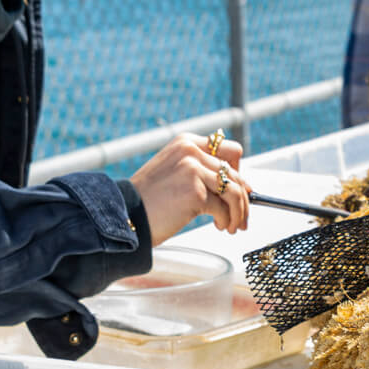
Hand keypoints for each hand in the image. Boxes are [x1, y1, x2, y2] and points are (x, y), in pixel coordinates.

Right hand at [129, 133, 250, 239]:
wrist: (125, 215)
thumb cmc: (148, 200)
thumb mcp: (174, 172)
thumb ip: (200, 171)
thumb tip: (238, 186)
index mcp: (186, 142)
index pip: (230, 150)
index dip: (239, 172)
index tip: (242, 190)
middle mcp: (191, 151)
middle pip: (235, 174)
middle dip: (243, 199)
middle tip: (242, 217)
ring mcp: (193, 170)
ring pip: (235, 192)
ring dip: (239, 212)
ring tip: (233, 226)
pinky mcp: (195, 191)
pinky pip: (224, 208)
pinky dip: (226, 220)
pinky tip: (220, 226)